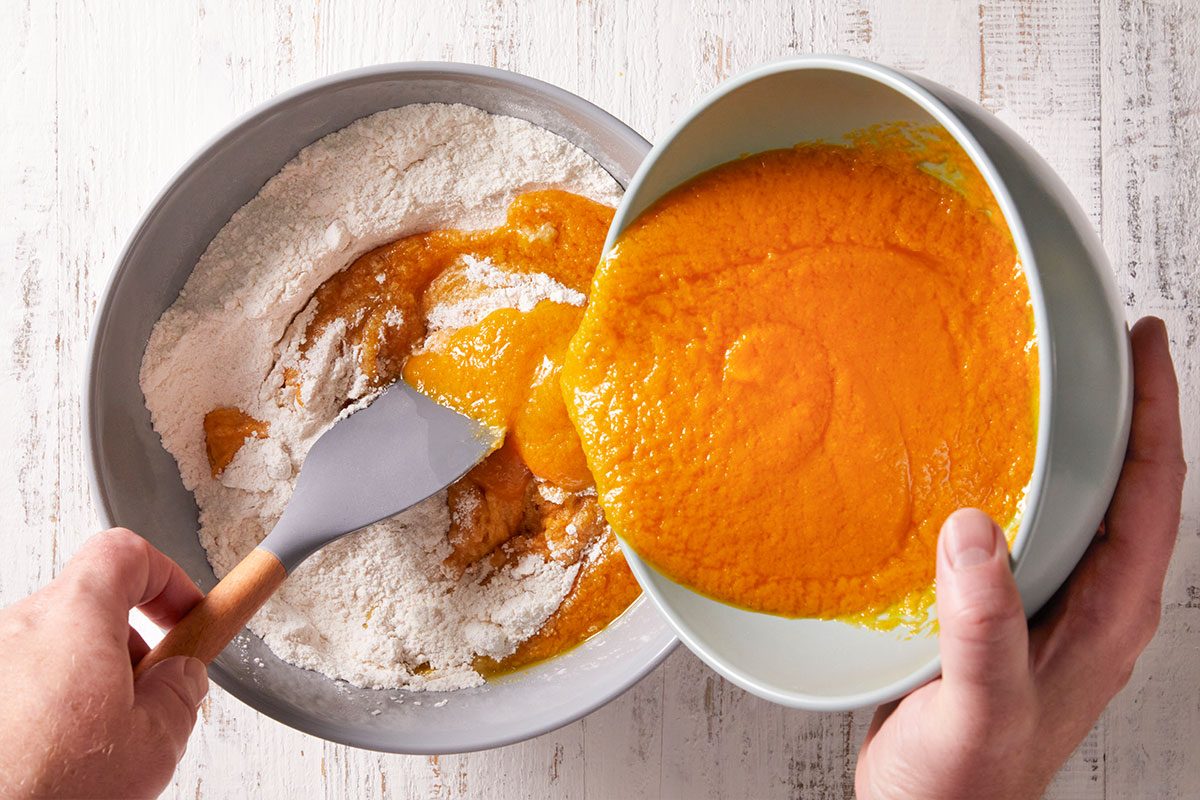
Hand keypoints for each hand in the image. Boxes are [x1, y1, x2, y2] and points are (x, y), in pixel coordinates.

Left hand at [0, 528, 207, 798]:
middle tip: (148, 696)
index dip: (167, 579)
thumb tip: (182, 677)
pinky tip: (56, 755)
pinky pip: (17, 680)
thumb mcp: (153, 744)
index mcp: (74, 617)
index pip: (125, 553)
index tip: (187, 617)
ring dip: (86, 679)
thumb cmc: (44, 788)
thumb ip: (179, 694)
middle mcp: (18, 626)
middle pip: (89, 605)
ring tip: (99, 741)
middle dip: (129, 645)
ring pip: (53, 647)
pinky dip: (45, 705)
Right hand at [856, 317, 1185, 799]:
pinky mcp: (1007, 614)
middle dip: (1129, 413)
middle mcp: (1092, 605)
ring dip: (1077, 444)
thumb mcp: (979, 709)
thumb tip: (976, 530)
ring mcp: (1052, 609)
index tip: (1146, 348)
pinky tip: (985, 467)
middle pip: (1130, 489)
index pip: (1154, 495)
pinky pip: (1030, 529)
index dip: (1158, 414)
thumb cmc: (964, 787)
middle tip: (1106, 349)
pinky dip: (1022, 482)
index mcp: (1109, 618)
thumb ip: (984, 627)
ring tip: (1054, 389)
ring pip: (1081, 506)